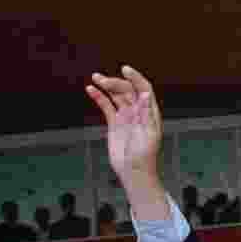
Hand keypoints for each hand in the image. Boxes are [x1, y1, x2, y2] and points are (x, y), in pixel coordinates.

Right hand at [86, 66, 161, 184]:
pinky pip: (107, 106)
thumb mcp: (148, 135)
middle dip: (116, 83)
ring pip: (116, 96)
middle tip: (102, 81)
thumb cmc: (145, 156)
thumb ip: (145, 114)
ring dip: (107, 86)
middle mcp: (139, 112)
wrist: (133, 172)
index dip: (136, 78)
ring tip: (95, 78)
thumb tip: (144, 94)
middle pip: (128, 90)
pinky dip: (99, 97)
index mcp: (150, 113)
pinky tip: (90, 89)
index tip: (125, 69)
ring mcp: (126, 116)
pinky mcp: (115, 123)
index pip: (144, 89)